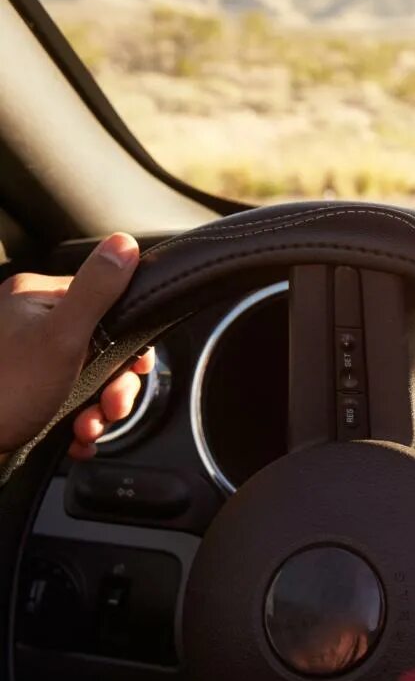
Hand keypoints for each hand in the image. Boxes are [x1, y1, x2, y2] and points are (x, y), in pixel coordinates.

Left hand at [0, 233, 153, 460]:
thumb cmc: (5, 391)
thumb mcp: (62, 337)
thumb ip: (97, 290)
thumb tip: (125, 243)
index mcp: (35, 298)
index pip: (106, 305)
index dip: (128, 342)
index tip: (135, 368)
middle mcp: (29, 323)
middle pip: (101, 348)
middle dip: (113, 386)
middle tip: (109, 408)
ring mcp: (27, 358)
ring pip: (89, 379)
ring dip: (98, 411)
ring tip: (87, 429)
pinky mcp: (27, 390)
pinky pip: (70, 401)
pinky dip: (80, 422)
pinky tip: (76, 437)